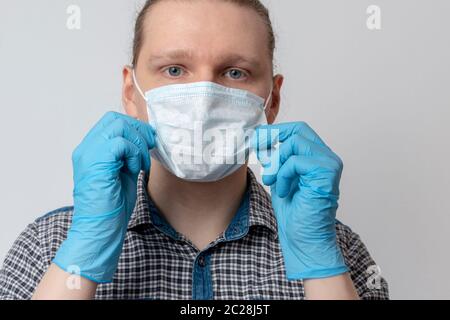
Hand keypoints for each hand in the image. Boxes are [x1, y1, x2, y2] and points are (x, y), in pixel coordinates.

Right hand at [53, 111, 155, 282]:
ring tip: (140, 164)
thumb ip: (129, 154)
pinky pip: (120, 144)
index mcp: (91, 150)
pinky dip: (134, 154)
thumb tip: (145, 138)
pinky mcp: (96, 164)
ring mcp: (88, 155)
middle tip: (148, 149)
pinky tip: (136, 169)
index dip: (134, 127)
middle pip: (114, 119)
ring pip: (118, 126)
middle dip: (138, 131)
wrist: (100, 229)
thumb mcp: (124, 172)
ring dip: (137, 143)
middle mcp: (86, 149)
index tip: (148, 143)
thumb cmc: (112, 206)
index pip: (112, 121)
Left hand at [255, 122, 347, 279]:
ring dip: (276, 163)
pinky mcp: (326, 173)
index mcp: (318, 157)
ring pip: (295, 143)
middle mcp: (327, 157)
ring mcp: (329, 164)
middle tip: (256, 148)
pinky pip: (295, 161)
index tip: (257, 138)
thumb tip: (260, 139)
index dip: (277, 131)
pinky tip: (284, 191)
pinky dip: (283, 175)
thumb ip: (276, 159)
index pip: (299, 130)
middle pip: (298, 130)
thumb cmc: (294, 213)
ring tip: (273, 182)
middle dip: (273, 137)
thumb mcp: (280, 178)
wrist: (304, 239)